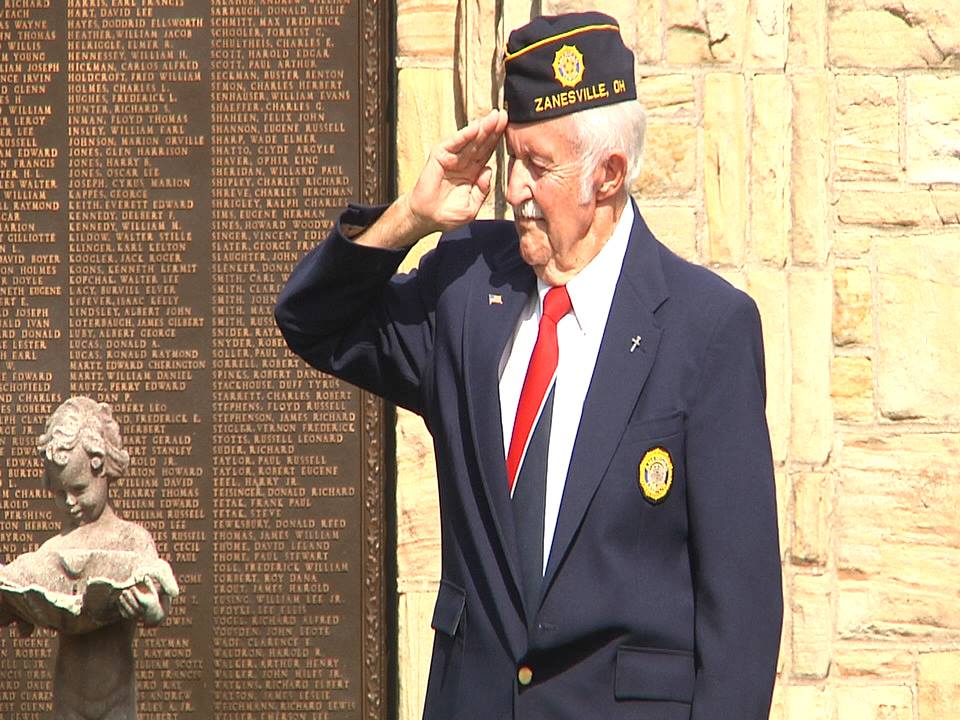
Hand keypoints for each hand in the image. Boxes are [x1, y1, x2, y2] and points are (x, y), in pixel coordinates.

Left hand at [117, 576, 164, 625]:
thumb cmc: (151, 599)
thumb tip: (145, 576)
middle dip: (129, 597)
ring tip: (121, 596)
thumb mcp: (152, 591)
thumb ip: (148, 584)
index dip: (136, 593)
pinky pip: (124, 614)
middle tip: (124, 591)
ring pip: (129, 610)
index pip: (141, 599)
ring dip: (124, 603)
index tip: (132, 587)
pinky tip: (120, 602)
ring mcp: (136, 615)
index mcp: (148, 603)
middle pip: (134, 604)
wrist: (152, 613)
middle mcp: (142, 610)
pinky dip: (121, 608)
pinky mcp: (131, 617)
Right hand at [357, 109, 507, 248]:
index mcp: (473, 172)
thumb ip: (482, 190)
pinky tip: (475, 127)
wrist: (427, 219)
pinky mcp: (440, 157)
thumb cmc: (448, 214)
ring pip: (470, 140)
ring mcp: (452, 158)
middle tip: (504, 114)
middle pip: (481, 142)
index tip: (509, 128)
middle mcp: (464, 162)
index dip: (497, 140)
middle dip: (493, 128)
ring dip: (482, 128)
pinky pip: (454, 144)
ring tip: (493, 117)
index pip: (488, 152)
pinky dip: (464, 135)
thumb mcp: (472, 206)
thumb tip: (488, 172)